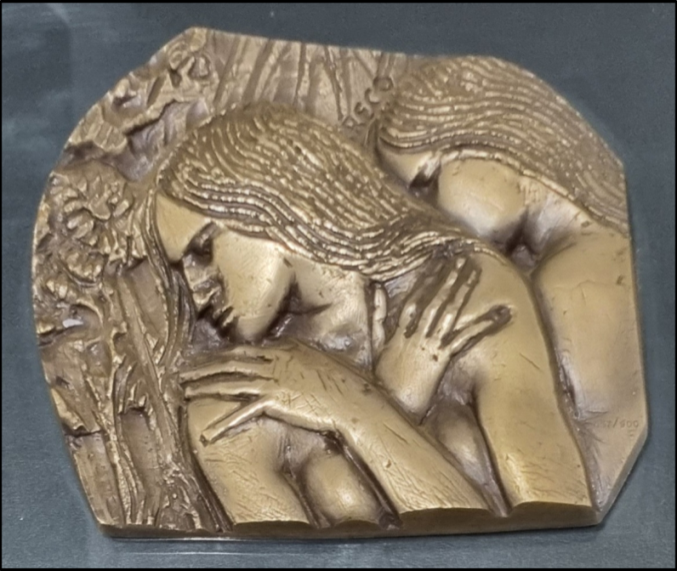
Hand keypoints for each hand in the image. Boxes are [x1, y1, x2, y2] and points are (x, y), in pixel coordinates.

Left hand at [180, 339, 372, 444]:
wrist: (352, 397)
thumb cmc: (343, 381)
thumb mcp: (319, 360)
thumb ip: (298, 357)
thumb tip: (289, 355)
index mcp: (284, 348)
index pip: (246, 350)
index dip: (223, 355)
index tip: (207, 360)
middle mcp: (275, 360)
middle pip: (231, 362)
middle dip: (204, 366)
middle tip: (184, 372)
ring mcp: (273, 379)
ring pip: (230, 381)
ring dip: (205, 386)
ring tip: (186, 391)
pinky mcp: (274, 400)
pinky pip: (242, 412)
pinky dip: (223, 424)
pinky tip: (208, 432)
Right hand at [376, 257, 510, 416]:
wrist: (387, 409)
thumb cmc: (382, 383)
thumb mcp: (375, 346)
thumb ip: (377, 316)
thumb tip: (376, 287)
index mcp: (399, 330)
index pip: (415, 296)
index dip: (428, 276)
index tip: (439, 258)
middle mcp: (414, 334)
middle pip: (434, 299)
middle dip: (448, 276)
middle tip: (463, 256)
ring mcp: (427, 346)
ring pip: (448, 312)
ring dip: (463, 290)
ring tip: (476, 271)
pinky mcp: (438, 360)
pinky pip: (465, 338)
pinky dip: (485, 324)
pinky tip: (503, 314)